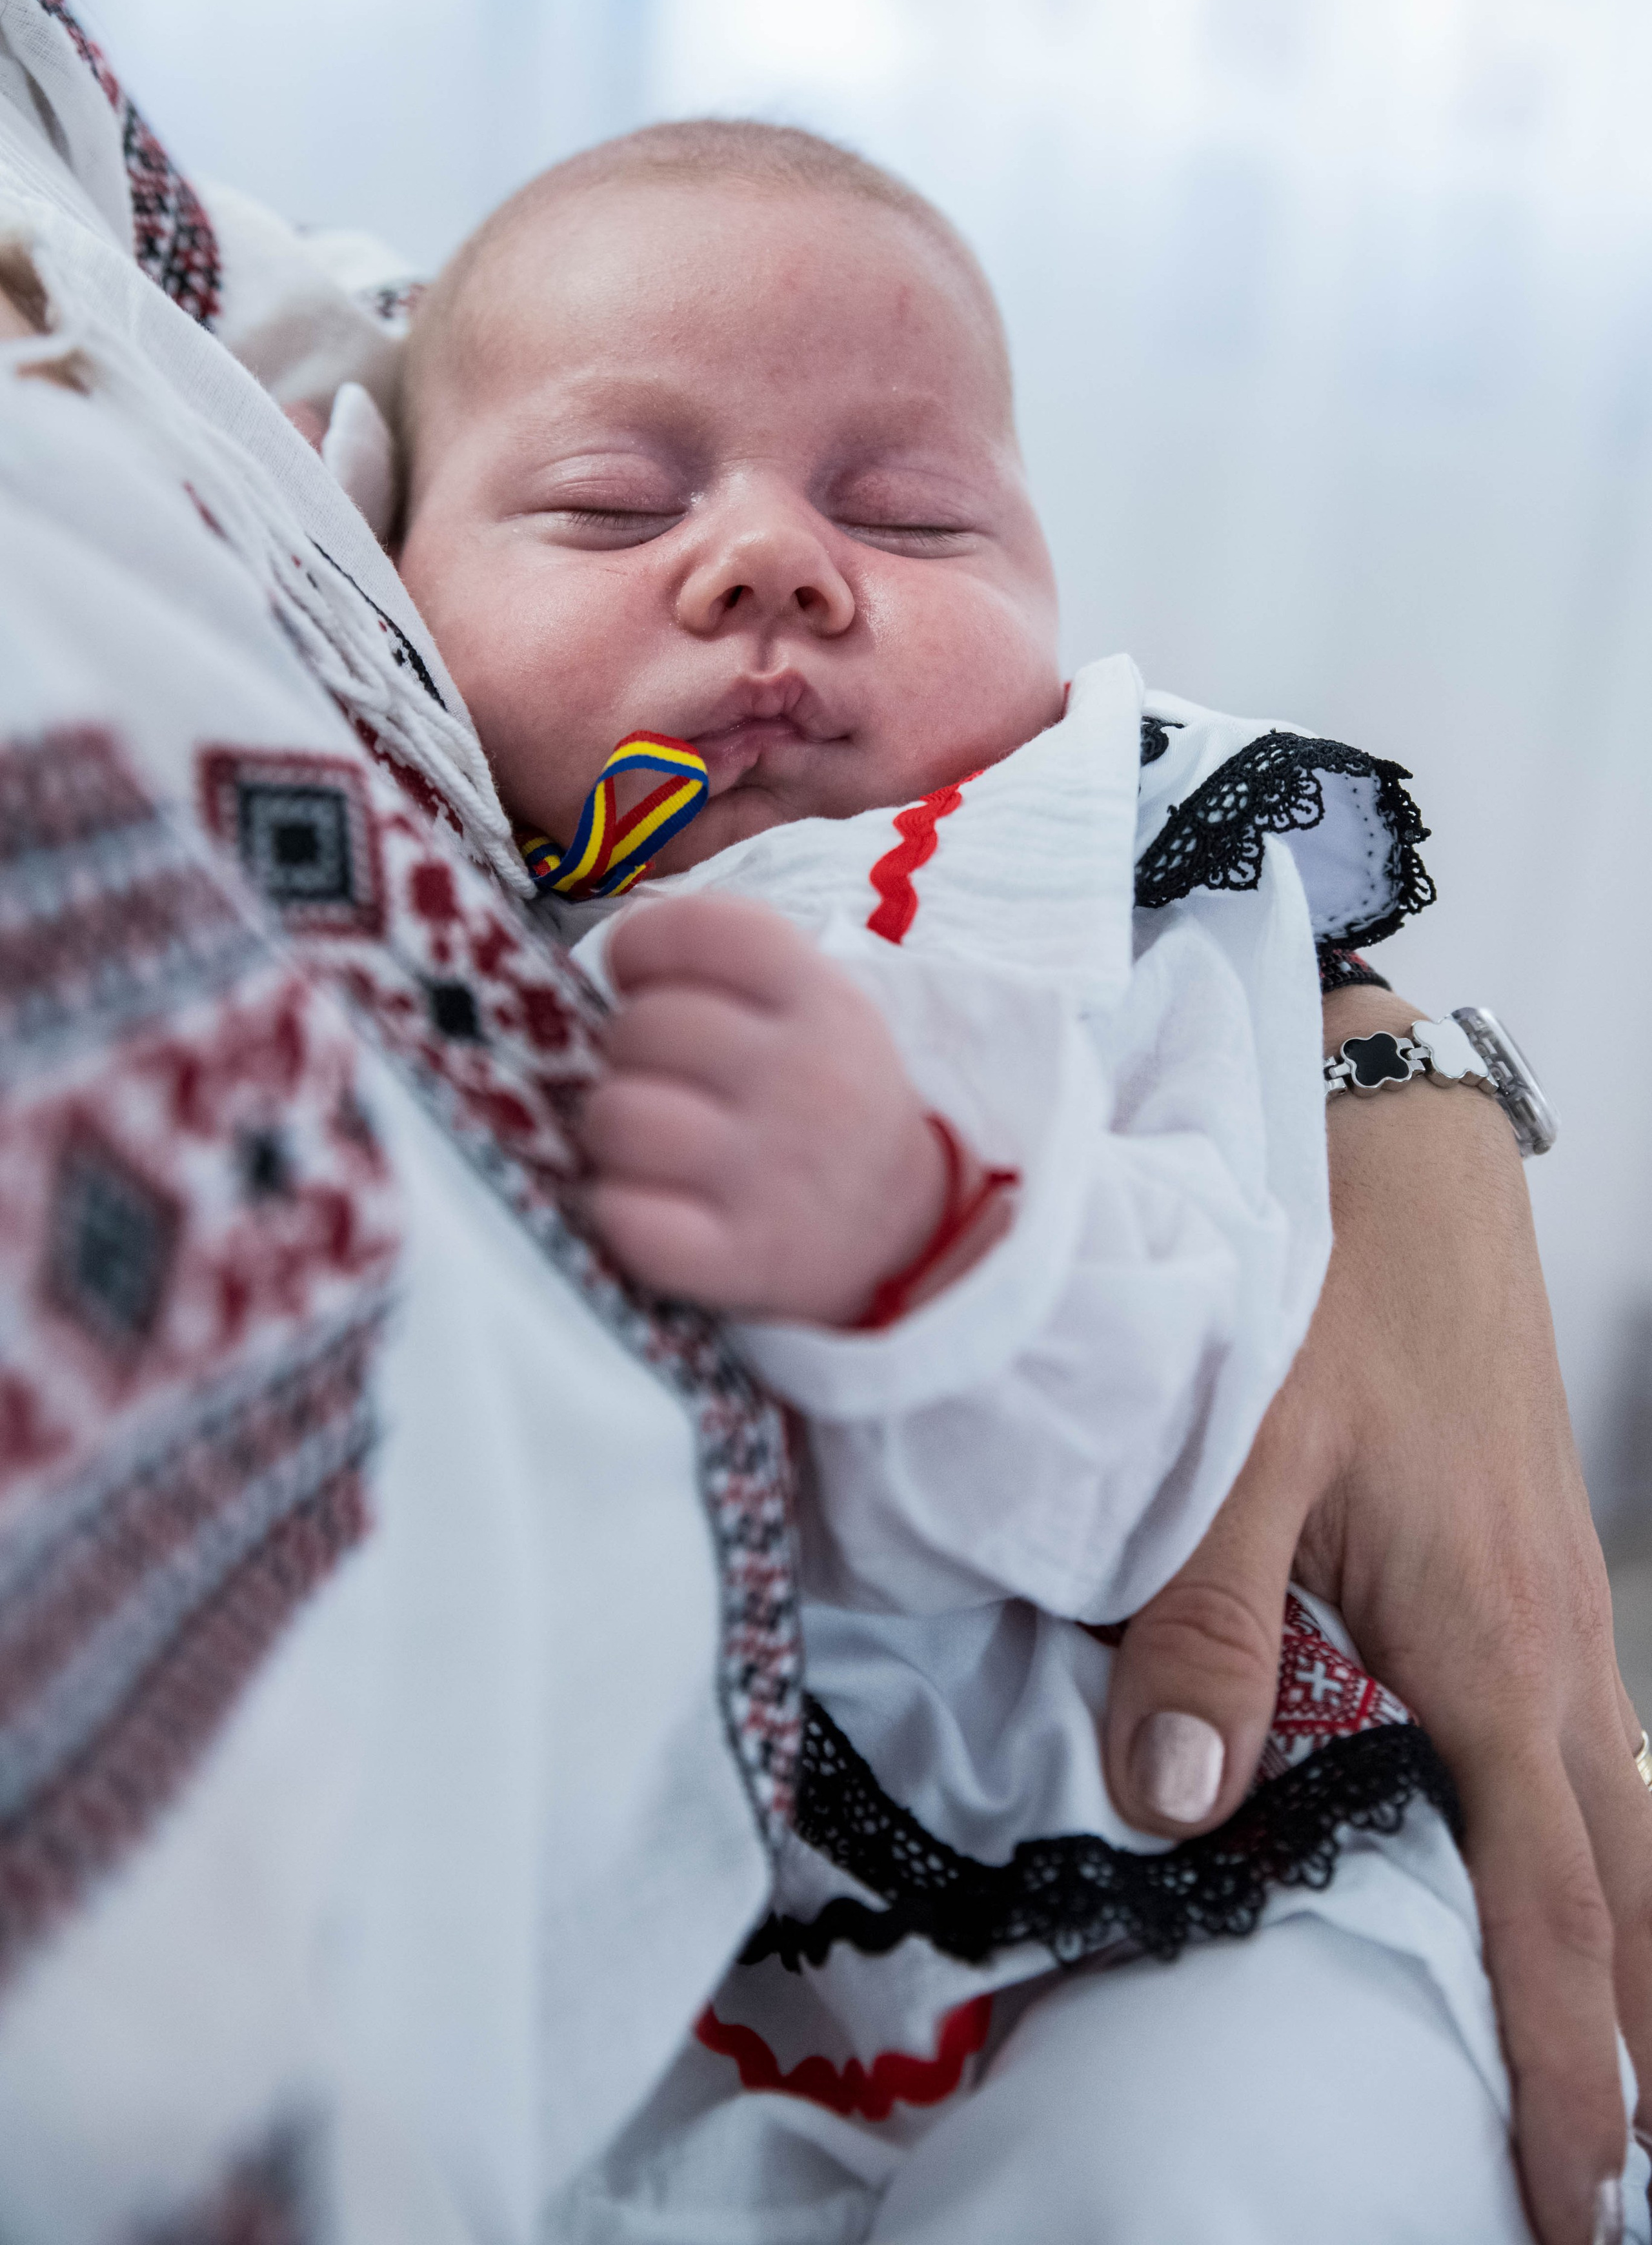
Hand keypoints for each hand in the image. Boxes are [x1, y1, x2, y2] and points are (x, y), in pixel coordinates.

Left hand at [579, 892, 947, 1323]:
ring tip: (652, 1145)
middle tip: (666, 1081)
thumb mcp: (815, 1003)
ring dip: (613, 1132)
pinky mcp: (742, 1258)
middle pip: (640, 1027)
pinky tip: (653, 1203)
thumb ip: (725, 962)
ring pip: (617, 1117)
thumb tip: (615, 955)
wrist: (901, 1225)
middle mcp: (806, 1077)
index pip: (696, 930)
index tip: (642, 980)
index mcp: (823, 999)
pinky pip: (623, 1215)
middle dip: (629, 1052)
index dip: (641, 946)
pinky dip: (617, 1209)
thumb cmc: (824, 1096)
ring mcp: (775, 1173)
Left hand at [1100, 983, 1650, 2244]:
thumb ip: (1197, 1628)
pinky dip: (1604, 1838)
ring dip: (1636, 1945)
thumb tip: (1172, 1808)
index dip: (1567, 2071)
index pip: (1550, 1912)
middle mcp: (1551, 1644)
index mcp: (1488, 1651)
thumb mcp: (1233, 1450)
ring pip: (1626, 1816)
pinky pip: (1596, 1737)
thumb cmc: (1318, 1287)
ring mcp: (1558, 1598)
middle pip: (1629, 1891)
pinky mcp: (1532, 1556)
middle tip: (1614, 2178)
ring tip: (1629, 2061)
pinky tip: (1571, 1857)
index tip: (1566, 2201)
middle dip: (1639, 2043)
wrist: (1397, 1149)